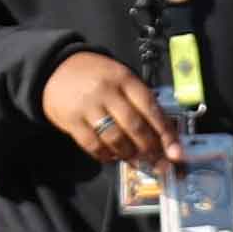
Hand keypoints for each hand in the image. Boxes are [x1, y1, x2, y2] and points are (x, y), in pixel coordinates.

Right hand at [41, 49, 176, 172]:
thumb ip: (140, 101)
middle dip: (150, 149)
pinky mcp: (71, 121)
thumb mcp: (121, 78)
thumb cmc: (97, 76)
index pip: (150, 107)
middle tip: (159, 163)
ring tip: (136, 160)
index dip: (165, 132)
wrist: (56, 68)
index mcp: (124, 79)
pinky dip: (106, 156)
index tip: (176, 152)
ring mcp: (88, 107)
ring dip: (129, 154)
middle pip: (134, 126)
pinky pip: (93, 145)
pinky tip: (112, 156)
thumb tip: (163, 135)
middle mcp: (107, 92)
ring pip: (115, 139)